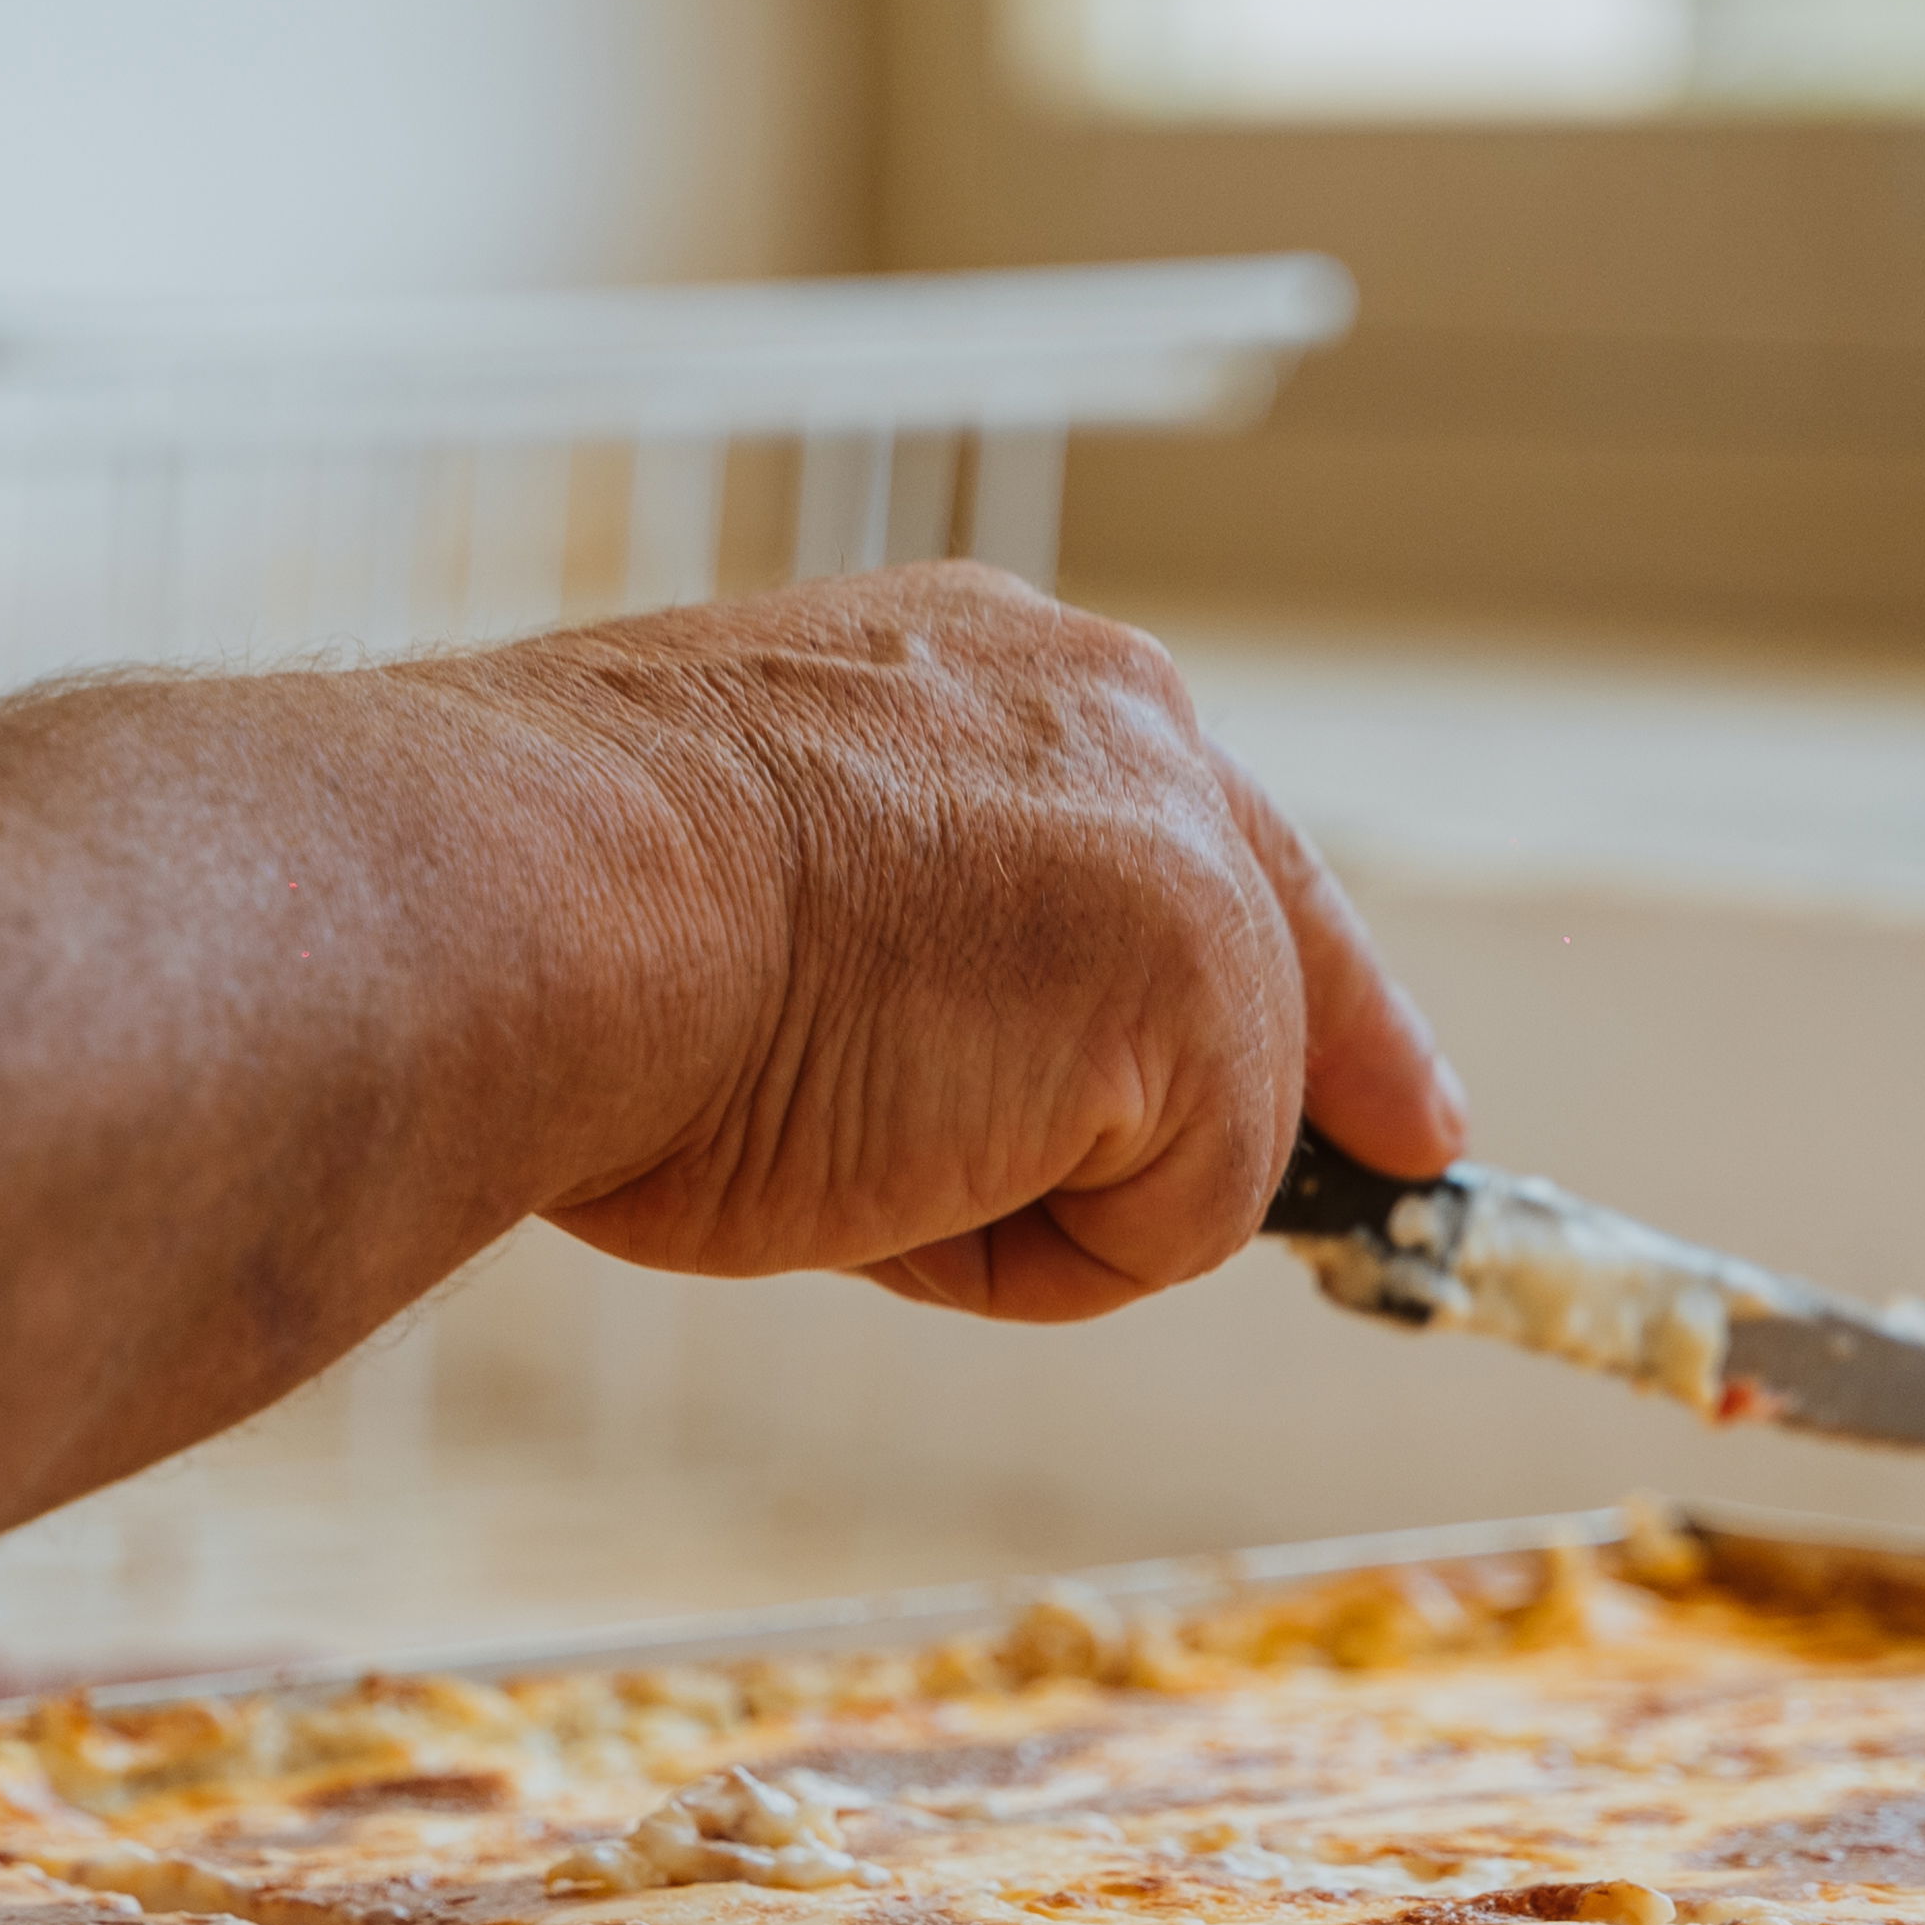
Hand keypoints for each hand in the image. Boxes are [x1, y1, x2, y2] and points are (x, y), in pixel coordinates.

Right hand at [466, 564, 1467, 1320]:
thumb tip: (943, 1092)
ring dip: (1030, 1193)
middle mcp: (1106, 713)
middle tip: (1393, 1165)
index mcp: (980, 667)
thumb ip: (894, 937)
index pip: (1188, 828)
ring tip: (838, 1129)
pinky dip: (1034, 1258)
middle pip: (1264, 955)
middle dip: (1277, 1101)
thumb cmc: (554, 911)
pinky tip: (883, 1166)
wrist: (522, 901)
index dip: (1301, 985)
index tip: (1403, 1106)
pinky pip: (1174, 1224)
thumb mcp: (738, 887)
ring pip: (1191, 1122)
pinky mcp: (1200, 997)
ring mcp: (1169, 846)